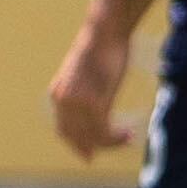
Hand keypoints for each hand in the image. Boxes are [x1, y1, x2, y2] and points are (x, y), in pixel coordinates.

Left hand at [48, 23, 136, 160]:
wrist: (104, 33)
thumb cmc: (99, 49)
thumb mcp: (84, 74)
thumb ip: (84, 92)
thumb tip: (95, 107)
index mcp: (58, 94)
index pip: (63, 130)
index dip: (77, 144)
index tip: (90, 154)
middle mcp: (64, 102)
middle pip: (76, 137)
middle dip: (96, 147)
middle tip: (117, 146)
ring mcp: (78, 104)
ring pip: (93, 136)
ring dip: (112, 143)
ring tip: (128, 138)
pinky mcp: (95, 103)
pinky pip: (104, 131)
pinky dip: (116, 137)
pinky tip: (129, 133)